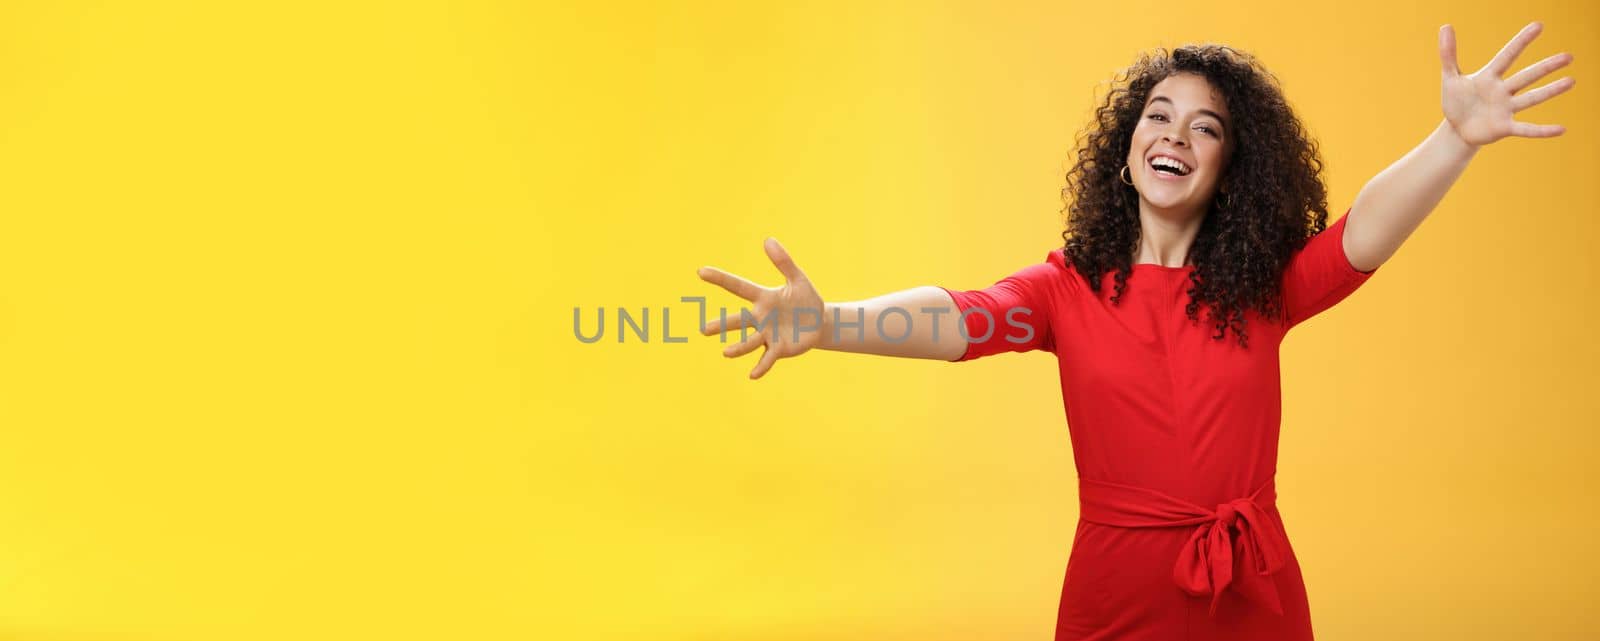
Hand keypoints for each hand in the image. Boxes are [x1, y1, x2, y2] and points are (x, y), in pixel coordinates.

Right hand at [696, 238, 825, 379]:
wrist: (819, 322)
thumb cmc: (805, 299)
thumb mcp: (798, 279)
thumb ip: (783, 262)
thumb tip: (768, 240)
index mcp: (762, 298)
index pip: (738, 286)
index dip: (720, 279)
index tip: (701, 271)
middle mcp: (760, 317)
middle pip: (738, 320)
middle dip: (721, 325)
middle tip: (703, 330)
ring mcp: (767, 335)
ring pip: (749, 342)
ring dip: (738, 348)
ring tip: (726, 353)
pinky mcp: (778, 349)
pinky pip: (767, 358)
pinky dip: (760, 367)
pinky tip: (752, 375)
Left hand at [1439, 21, 1573, 146]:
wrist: (1457, 129)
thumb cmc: (1456, 101)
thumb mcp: (1450, 78)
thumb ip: (1448, 54)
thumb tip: (1445, 26)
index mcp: (1490, 77)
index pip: (1507, 56)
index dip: (1521, 42)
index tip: (1538, 26)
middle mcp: (1503, 91)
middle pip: (1526, 77)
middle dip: (1546, 67)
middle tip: (1568, 56)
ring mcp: (1506, 109)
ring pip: (1532, 98)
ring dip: (1551, 91)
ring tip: (1571, 81)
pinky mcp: (1505, 128)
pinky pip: (1526, 129)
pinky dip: (1542, 130)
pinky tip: (1561, 129)